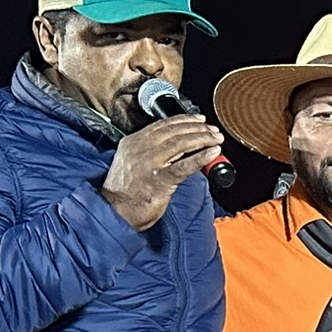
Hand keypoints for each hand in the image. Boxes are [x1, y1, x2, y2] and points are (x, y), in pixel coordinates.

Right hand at [101, 116, 225, 230]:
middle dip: (197, 128)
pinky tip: (213, 152)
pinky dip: (201, 157)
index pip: (162, 125)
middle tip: (213, 130)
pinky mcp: (159, 179)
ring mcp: (149, 163)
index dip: (184, 120)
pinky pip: (184, 165)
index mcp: (132, 142)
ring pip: (180, 143)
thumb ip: (152, 152)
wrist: (116, 212)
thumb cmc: (127, 192)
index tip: (199, 120)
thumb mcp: (134, 163)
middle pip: (174, 131)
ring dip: (202, 138)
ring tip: (216, 138)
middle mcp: (139, 148)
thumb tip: (180, 146)